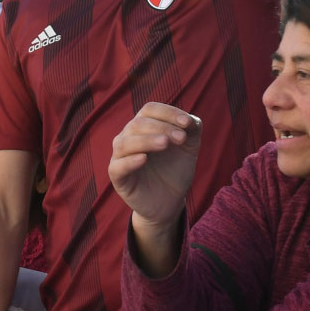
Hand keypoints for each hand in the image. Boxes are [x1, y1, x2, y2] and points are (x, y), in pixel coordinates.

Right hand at [108, 102, 200, 229]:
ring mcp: (120, 157)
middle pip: (138, 124)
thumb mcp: (189, 147)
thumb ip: (192, 129)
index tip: (187, 123)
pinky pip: (118, 166)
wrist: (170, 201)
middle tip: (181, 138)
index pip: (150, 110)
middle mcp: (128, 137)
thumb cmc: (175, 169)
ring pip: (125, 143)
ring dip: (146, 140)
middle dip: (162, 127)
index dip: (168, 113)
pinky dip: (129, 161)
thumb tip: (190, 119)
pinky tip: (144, 159)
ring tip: (165, 143)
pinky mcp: (117, 177)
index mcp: (144, 126)